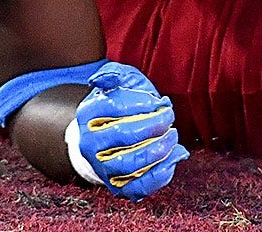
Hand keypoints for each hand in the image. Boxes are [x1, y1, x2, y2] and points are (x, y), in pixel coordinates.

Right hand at [66, 62, 188, 199]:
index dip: (142, 103)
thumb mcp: (120, 81)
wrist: (110, 138)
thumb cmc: (121, 105)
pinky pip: (139, 187)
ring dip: (158, 149)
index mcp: (88, 114)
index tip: (159, 102)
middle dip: (153, 125)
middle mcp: (89, 143)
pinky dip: (160, 174)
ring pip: (130, 163)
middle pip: (123, 135)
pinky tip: (174, 157)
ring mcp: (102, 168)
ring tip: (172, 136)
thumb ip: (114, 73)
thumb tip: (101, 79)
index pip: (115, 106)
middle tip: (169, 116)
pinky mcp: (117, 187)